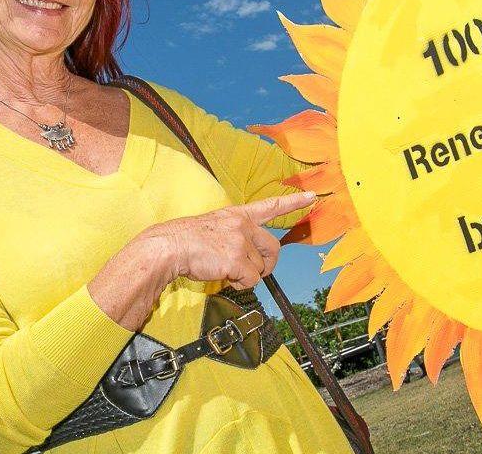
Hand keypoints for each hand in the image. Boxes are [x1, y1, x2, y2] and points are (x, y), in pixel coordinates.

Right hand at [90, 191, 316, 328]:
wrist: (168, 247)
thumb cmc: (186, 241)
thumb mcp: (213, 229)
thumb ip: (234, 237)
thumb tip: (246, 262)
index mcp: (236, 215)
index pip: (270, 206)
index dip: (293, 202)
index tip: (313, 196)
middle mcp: (242, 225)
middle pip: (273, 247)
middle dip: (268, 264)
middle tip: (254, 273)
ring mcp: (240, 241)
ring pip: (259, 268)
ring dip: (245, 276)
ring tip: (224, 272)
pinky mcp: (237, 259)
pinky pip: (250, 280)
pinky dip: (239, 284)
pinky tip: (222, 277)